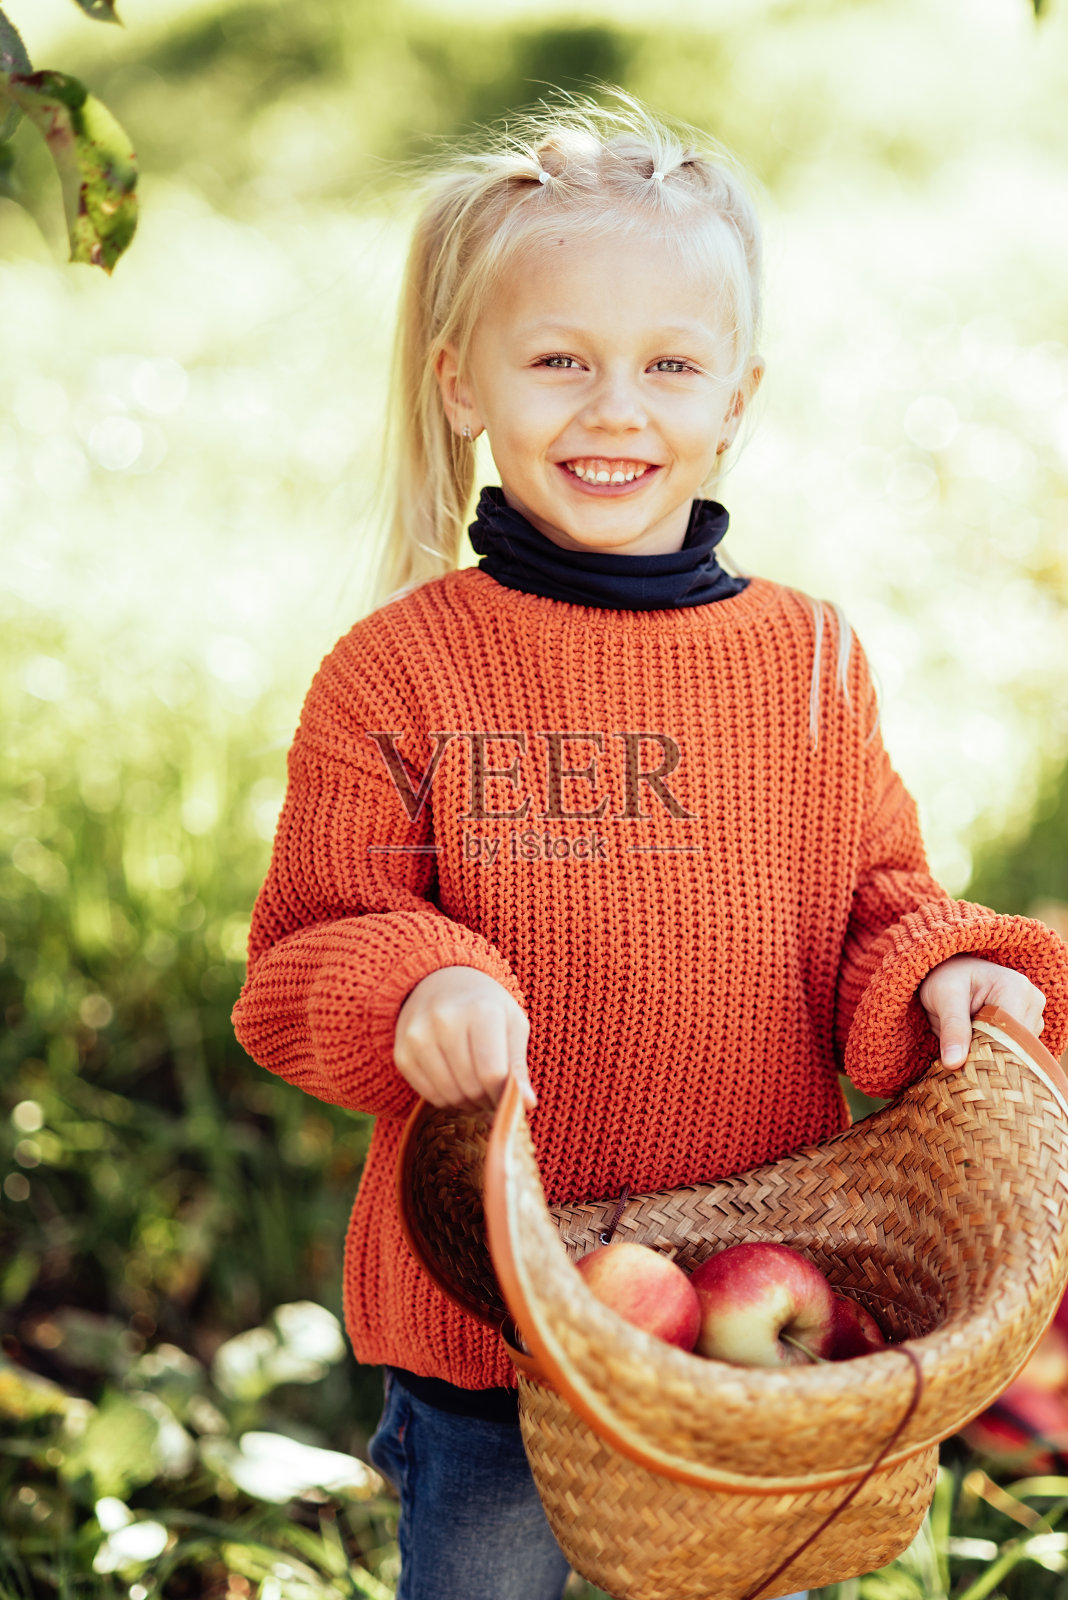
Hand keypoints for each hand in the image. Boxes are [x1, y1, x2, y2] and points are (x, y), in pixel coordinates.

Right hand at [394, 965, 535, 1112]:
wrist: (440, 981)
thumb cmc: (485, 1006)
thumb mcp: (512, 1024)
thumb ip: (518, 1064)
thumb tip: (528, 1104)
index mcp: (480, 1010)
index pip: (492, 1073)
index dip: (504, 1095)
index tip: (510, 1099)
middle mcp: (445, 1020)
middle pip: (470, 1087)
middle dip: (487, 1100)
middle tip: (493, 1095)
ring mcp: (418, 1037)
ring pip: (449, 1095)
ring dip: (467, 1103)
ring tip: (477, 1091)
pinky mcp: (402, 1053)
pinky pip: (428, 1094)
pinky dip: (446, 1098)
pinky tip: (456, 1085)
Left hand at [917, 954, 1046, 1067]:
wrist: (950, 972)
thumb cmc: (946, 978)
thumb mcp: (943, 996)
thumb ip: (952, 1028)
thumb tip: (953, 1063)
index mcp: (1015, 988)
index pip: (1012, 1035)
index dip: (990, 1053)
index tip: (965, 1064)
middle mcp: (1032, 1000)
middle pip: (1018, 1046)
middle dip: (990, 1055)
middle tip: (962, 1058)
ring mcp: (1034, 1014)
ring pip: (1019, 1051)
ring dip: (994, 1055)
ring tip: (969, 1044)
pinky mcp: (1030, 1026)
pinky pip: (1018, 1050)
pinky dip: (998, 1053)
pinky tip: (979, 1045)